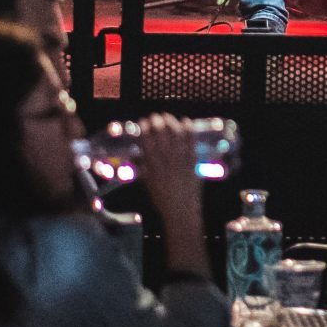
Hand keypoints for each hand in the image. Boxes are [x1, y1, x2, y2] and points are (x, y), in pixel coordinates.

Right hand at [129, 113, 204, 229]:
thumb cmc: (161, 197)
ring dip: (171, 122)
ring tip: (167, 117)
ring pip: (176, 133)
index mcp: (152, 164)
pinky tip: (185, 121)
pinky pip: (191, 140)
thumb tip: (133, 156)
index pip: (146, 140)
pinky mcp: (193, 160)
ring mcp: (180, 158)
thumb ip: (140, 167)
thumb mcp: (146, 181)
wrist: (181, 209)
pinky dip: (188, 129)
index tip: (143, 121)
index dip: (144, 127)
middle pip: (161, 133)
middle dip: (157, 121)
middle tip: (155, 117)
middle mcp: (165, 159)